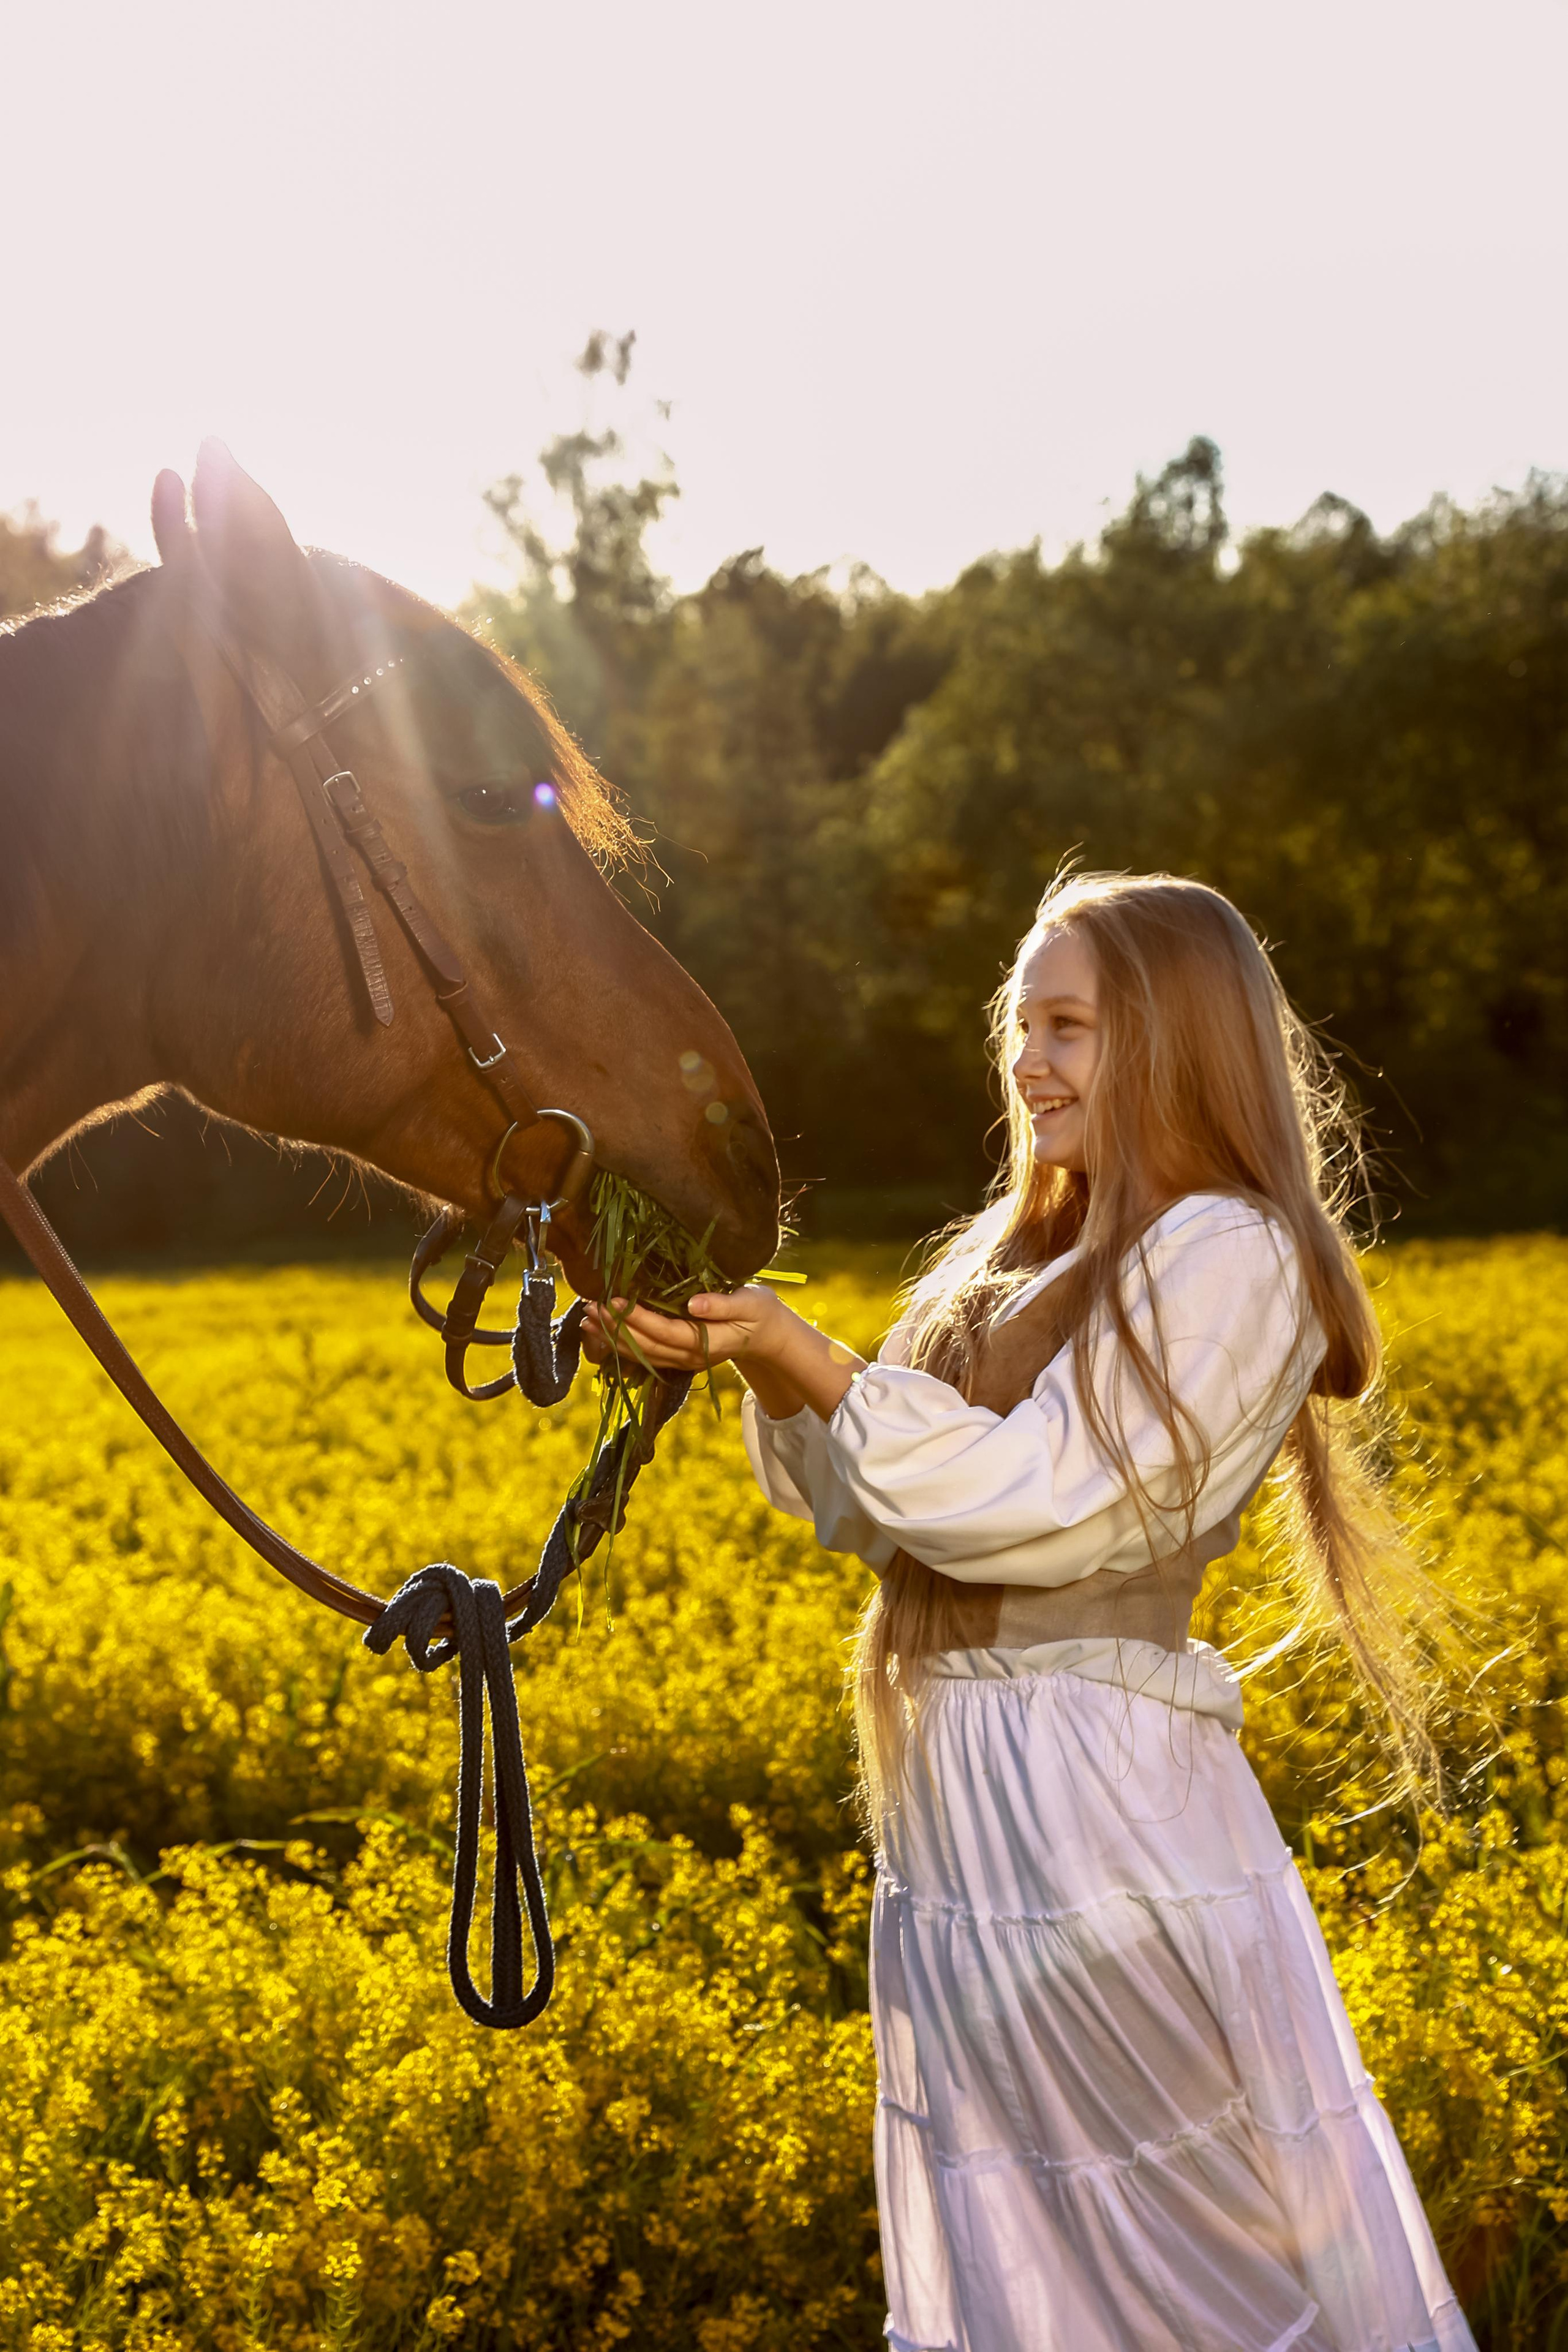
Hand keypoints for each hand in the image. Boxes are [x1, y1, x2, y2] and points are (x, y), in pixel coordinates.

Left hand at [580, 1285, 786, 1374]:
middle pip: (645, 1345)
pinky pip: (645, 1355)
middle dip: (614, 1328)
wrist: (770, 1337)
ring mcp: (683, 1360)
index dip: (637, 1319)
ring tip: (586, 1321)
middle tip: (589, 1308)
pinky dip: (621, 1344)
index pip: (664, 1332)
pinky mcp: (679, 1357)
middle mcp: (689, 1356)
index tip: (614, 1301)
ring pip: (640, 1354)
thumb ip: (722, 1303)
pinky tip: (604, 1334)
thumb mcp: (751, 1302)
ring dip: (611, 1338)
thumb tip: (692, 1303)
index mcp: (705, 1342)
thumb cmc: (761, 1313)